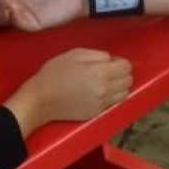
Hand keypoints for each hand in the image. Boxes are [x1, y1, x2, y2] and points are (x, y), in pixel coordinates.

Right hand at [4, 48, 132, 135]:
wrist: (40, 100)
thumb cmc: (54, 74)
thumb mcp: (74, 54)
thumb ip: (97, 55)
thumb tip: (110, 60)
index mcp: (99, 73)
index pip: (126, 67)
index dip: (120, 62)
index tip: (110, 62)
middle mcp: (104, 90)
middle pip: (128, 81)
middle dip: (121, 74)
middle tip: (107, 71)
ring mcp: (101, 104)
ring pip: (124, 94)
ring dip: (119, 87)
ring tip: (104, 83)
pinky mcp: (96, 114)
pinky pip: (113, 103)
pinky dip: (110, 97)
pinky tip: (96, 92)